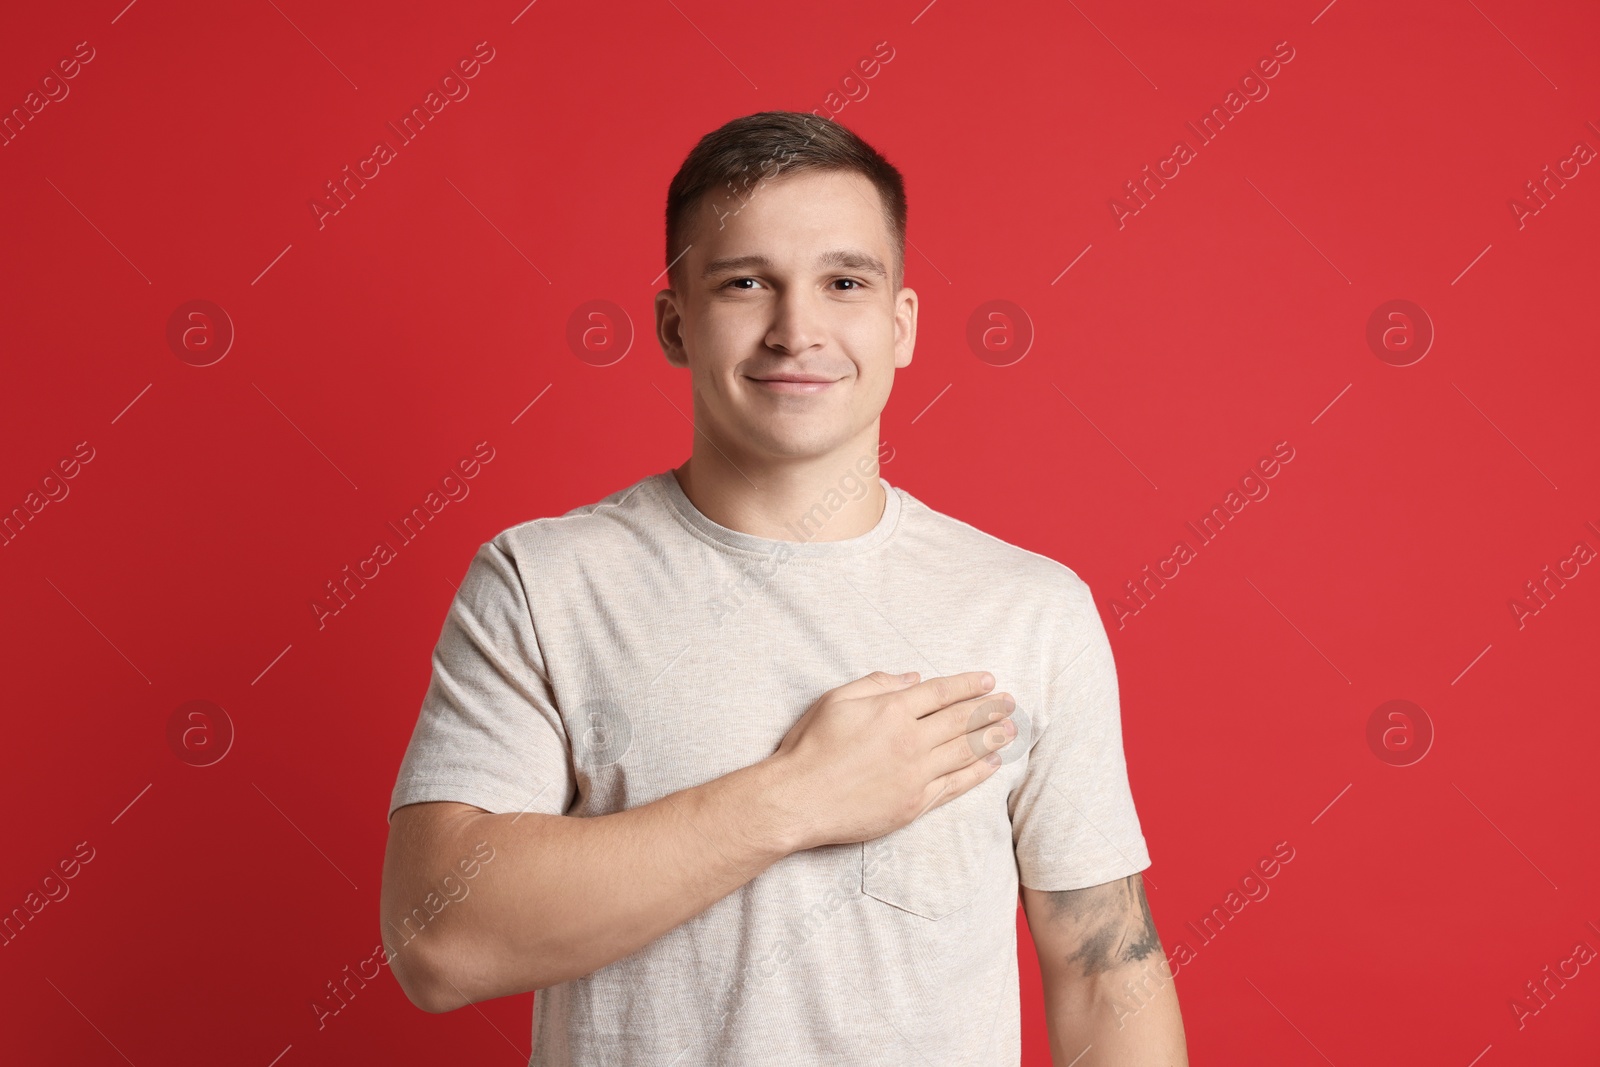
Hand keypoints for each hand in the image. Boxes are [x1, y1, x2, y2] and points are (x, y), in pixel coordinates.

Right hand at [767, 670, 1017, 850]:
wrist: (798, 800)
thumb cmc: (810, 747)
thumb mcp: (836, 700)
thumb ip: (876, 684)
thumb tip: (913, 678)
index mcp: (891, 710)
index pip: (940, 692)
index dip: (968, 685)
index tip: (989, 681)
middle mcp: (910, 740)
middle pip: (961, 720)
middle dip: (990, 709)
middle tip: (1012, 702)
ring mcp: (916, 774)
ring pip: (965, 751)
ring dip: (993, 738)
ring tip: (1013, 728)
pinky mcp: (915, 803)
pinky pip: (955, 785)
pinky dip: (977, 773)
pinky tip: (993, 764)